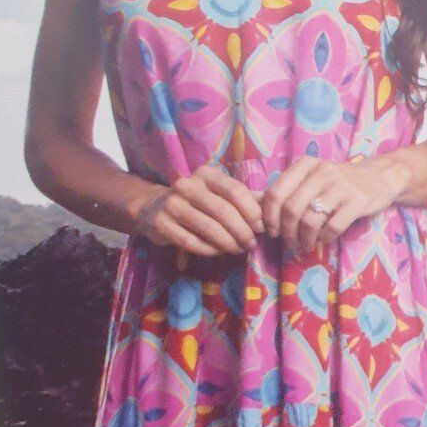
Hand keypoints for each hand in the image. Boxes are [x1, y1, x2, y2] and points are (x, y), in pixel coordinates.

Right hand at [132, 164, 264, 255]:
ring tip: (238, 249)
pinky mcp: (161, 224)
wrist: (152, 208)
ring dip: (228, 243)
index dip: (252, 211)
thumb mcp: (219, 194)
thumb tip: (274, 205)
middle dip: (242, 231)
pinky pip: (191, 242)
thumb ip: (246, 198)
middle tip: (251, 244)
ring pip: (208, 228)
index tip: (261, 227)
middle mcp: (187, 185)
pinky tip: (218, 252)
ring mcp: (172, 204)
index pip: (235, 191)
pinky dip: (209, 250)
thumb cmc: (196, 202)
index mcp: (206, 174)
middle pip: (223, 211)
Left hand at [262, 155, 406, 256]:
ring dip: (304, 239)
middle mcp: (322, 172)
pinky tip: (323, 239)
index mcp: (305, 165)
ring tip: (306, 244)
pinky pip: (332, 227)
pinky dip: (324, 238)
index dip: (269, 216)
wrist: (379, 177)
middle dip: (286, 232)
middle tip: (290, 242)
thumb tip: (257, 209)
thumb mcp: (313, 177)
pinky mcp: (358, 202)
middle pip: (291, 209)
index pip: (276, 192)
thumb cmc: (338, 181)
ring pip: (310, 220)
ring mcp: (341, 186)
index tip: (272, 231)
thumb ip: (289, 189)